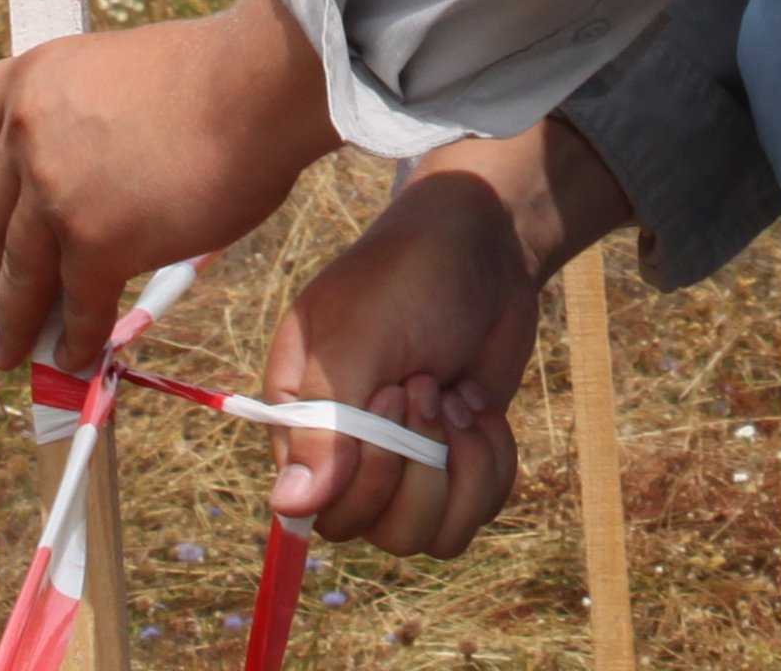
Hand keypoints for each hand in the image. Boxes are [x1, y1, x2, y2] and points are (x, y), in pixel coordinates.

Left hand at [0, 0, 336, 367]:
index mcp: (35, 76)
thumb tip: (96, 173)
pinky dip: (77, 337)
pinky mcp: (96, 244)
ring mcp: (57, 193)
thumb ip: (88, 116)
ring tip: (11, 353)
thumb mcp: (120, 70)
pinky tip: (79, 356)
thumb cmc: (216, 74)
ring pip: (22, 273)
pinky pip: (78, 304)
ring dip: (16, 322)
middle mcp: (28, 134)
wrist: (259, 86)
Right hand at [260, 117, 637, 557]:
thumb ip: (327, 426)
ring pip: (426, 536)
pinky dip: (489, 468)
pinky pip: (470, 516)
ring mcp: (404, 463)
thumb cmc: (408, 276)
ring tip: (456, 398)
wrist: (485, 244)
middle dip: (419, 463)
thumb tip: (292, 509)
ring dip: (459, 469)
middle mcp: (346, 452)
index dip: (367, 472)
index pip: (317, 507)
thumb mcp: (360, 340)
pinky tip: (480, 409)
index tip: (394, 394)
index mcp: (302, 418)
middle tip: (427, 382)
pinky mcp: (453, 464)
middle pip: (376, 530)